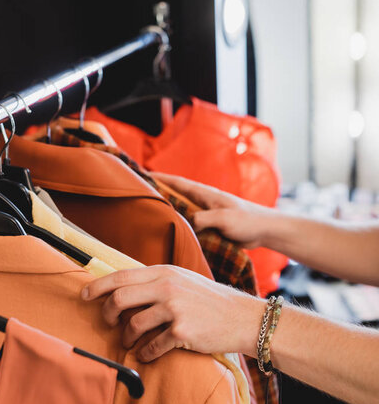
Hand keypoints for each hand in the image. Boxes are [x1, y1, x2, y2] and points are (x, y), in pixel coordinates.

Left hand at [81, 265, 261, 361]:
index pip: (122, 275)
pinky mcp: (182, 332)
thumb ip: (157, 282)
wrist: (243, 317)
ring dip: (126, 337)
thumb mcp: (183, 280)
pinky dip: (145, 352)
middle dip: (107, 314)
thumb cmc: (210, 300)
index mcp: (165, 272)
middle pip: (120, 298)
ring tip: (130, 342)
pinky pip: (152, 346)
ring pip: (133, 325)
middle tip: (108, 323)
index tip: (85, 295)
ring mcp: (175, 309)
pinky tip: (147, 354)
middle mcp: (167, 287)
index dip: (98, 286)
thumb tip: (125, 290)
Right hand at [152, 173, 275, 248]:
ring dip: (167, 209)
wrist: (265, 230)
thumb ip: (203, 219)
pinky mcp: (210, 224)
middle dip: (157, 192)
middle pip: (175, 194)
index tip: (140, 174)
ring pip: (181, 209)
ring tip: (147, 212)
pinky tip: (169, 229)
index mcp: (204, 194)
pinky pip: (189, 222)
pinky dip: (178, 223)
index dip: (159, 178)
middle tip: (137, 193)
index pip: (176, 182)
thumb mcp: (224, 219)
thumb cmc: (247, 220)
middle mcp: (202, 201)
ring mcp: (206, 212)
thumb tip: (185, 223)